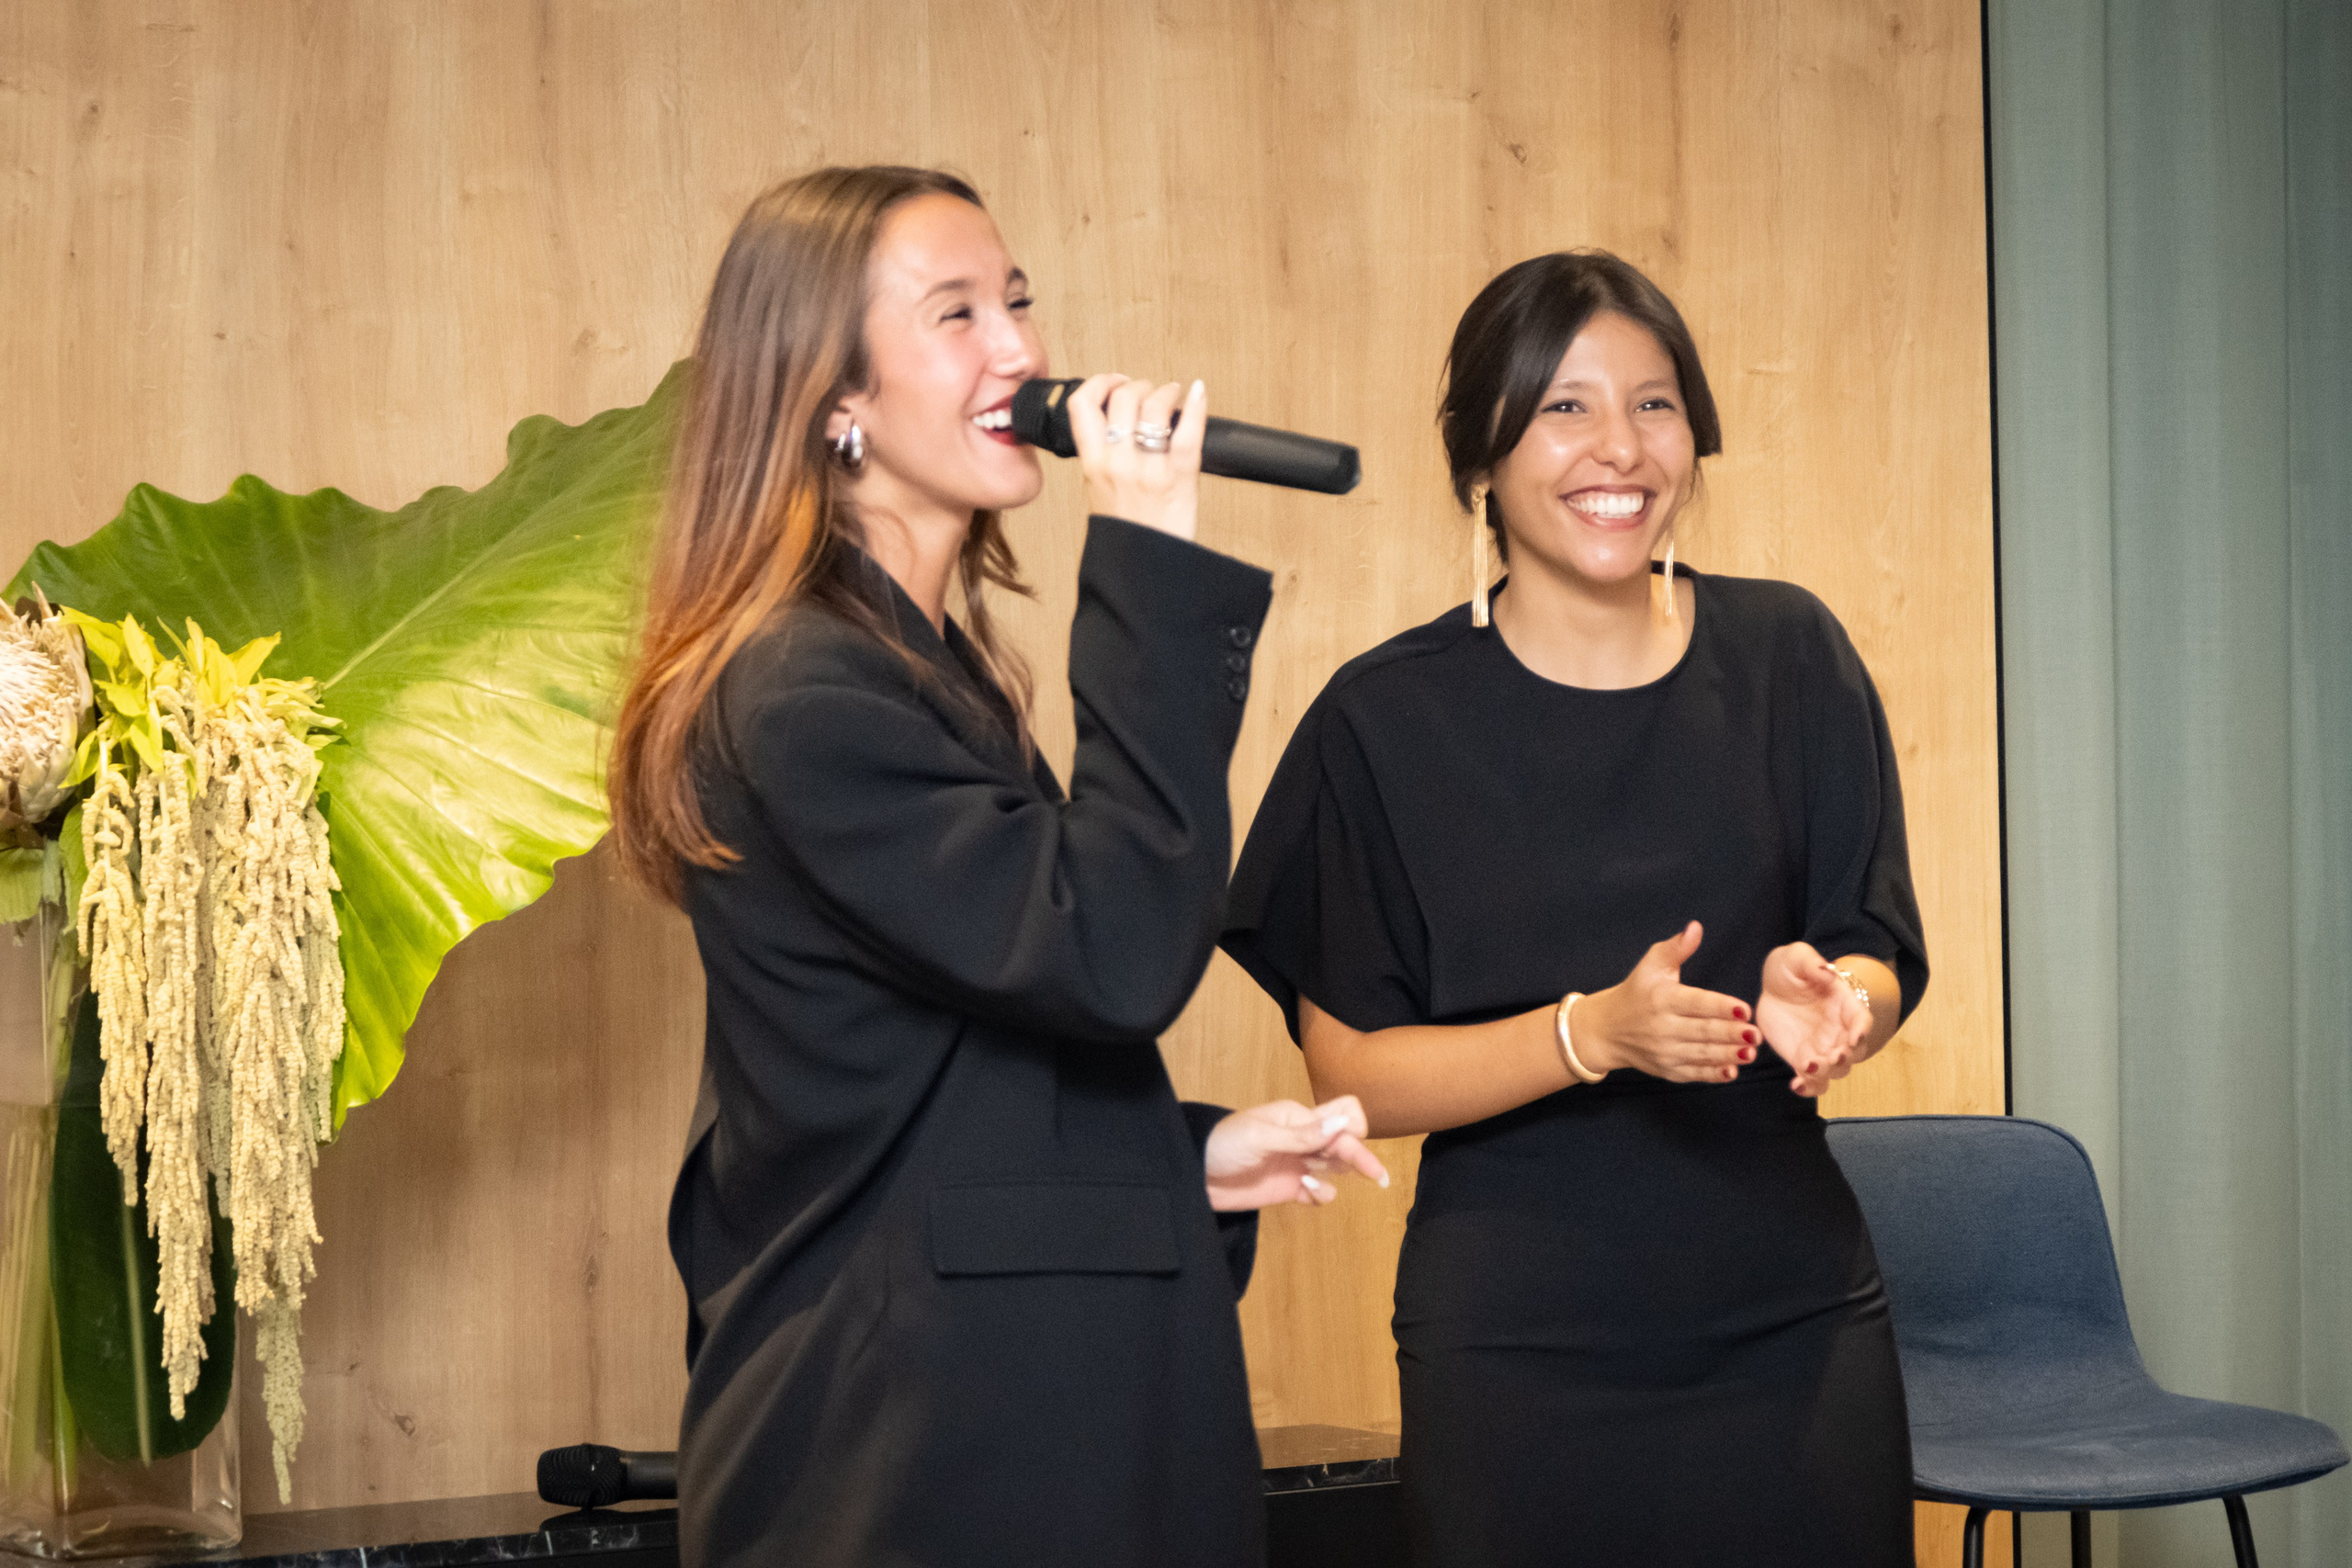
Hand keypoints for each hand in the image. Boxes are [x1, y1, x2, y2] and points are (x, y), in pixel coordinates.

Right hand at [1068, 373, 1206, 540]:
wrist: (1145, 571)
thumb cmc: (1126, 535)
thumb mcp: (1097, 492)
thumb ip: (1101, 456)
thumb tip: (1115, 422)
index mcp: (1092, 465)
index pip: (1082, 405)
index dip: (1100, 383)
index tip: (1113, 383)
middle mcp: (1117, 463)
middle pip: (1123, 397)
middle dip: (1139, 385)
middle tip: (1149, 392)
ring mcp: (1149, 470)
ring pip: (1155, 408)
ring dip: (1166, 392)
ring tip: (1172, 396)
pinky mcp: (1180, 478)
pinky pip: (1188, 433)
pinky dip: (1197, 407)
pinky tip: (1199, 395)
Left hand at [1203, 1096, 1388, 1210]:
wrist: (1194, 1176)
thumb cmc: (1222, 1145)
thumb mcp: (1261, 1137)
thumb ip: (1302, 1135)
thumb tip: (1343, 1126)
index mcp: (1298, 1117)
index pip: (1343, 1114)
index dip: (1351, 1129)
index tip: (1345, 1143)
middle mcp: (1303, 1138)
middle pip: (1346, 1143)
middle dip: (1359, 1157)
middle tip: (1377, 1177)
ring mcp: (1298, 1163)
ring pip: (1337, 1167)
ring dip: (1335, 1175)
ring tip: (1308, 1181)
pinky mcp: (1291, 1188)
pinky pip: (1320, 1191)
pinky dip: (1321, 1194)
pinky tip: (1306, 1193)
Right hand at [1573, 921, 1756, 1083]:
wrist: (1607, 1030)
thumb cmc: (1636, 992)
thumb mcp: (1651, 965)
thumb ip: (1676, 948)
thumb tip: (1695, 928)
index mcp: (1662, 998)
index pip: (1696, 1003)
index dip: (1720, 1007)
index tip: (1744, 1009)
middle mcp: (1662, 1027)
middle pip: (1702, 1031)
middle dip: (1730, 1033)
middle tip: (1756, 1034)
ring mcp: (1664, 1052)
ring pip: (1701, 1054)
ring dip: (1727, 1055)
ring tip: (1751, 1052)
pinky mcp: (1667, 1070)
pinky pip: (1693, 1073)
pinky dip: (1712, 1074)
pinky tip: (1731, 1071)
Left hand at [1755, 941, 1869, 1096]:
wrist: (1773, 987)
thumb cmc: (1791, 968)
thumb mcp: (1796, 957)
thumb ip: (1810, 962)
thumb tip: (1826, 971)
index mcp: (1843, 1004)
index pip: (1861, 1020)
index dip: (1862, 1030)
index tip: (1855, 1036)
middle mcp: (1839, 1031)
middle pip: (1854, 1052)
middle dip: (1846, 1057)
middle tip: (1833, 1056)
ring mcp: (1823, 1048)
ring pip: (1835, 1071)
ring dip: (1827, 1073)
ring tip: (1809, 1067)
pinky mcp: (1803, 1060)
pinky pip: (1812, 1081)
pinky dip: (1808, 1087)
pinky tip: (1796, 1085)